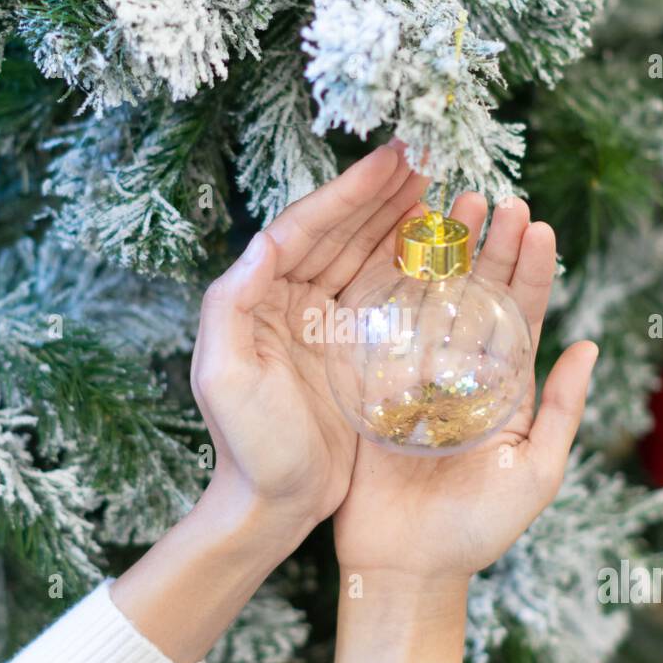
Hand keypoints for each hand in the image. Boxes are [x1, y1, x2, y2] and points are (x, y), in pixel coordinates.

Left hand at [190, 142, 426, 534]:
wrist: (272, 505)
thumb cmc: (248, 446)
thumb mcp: (225, 377)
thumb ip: (233, 305)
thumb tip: (266, 241)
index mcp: (258, 298)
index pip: (304, 230)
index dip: (346, 194)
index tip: (387, 162)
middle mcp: (290, 302)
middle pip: (338, 234)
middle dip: (377, 195)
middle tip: (421, 158)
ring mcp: (324, 325)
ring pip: (364, 257)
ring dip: (397, 221)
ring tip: (436, 187)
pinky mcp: (353, 352)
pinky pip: (384, 297)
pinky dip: (408, 267)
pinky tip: (436, 246)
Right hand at [334, 193, 597, 589]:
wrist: (407, 567)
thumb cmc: (478, 530)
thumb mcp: (535, 473)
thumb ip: (561, 410)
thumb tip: (590, 346)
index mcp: (504, 391)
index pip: (522, 317)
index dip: (531, 271)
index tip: (538, 225)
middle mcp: (461, 376)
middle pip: (480, 297)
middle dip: (491, 248)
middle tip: (499, 199)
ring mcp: (415, 378)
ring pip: (434, 302)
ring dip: (445, 256)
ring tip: (456, 207)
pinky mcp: (374, 388)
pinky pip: (385, 331)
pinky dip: (393, 288)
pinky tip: (400, 248)